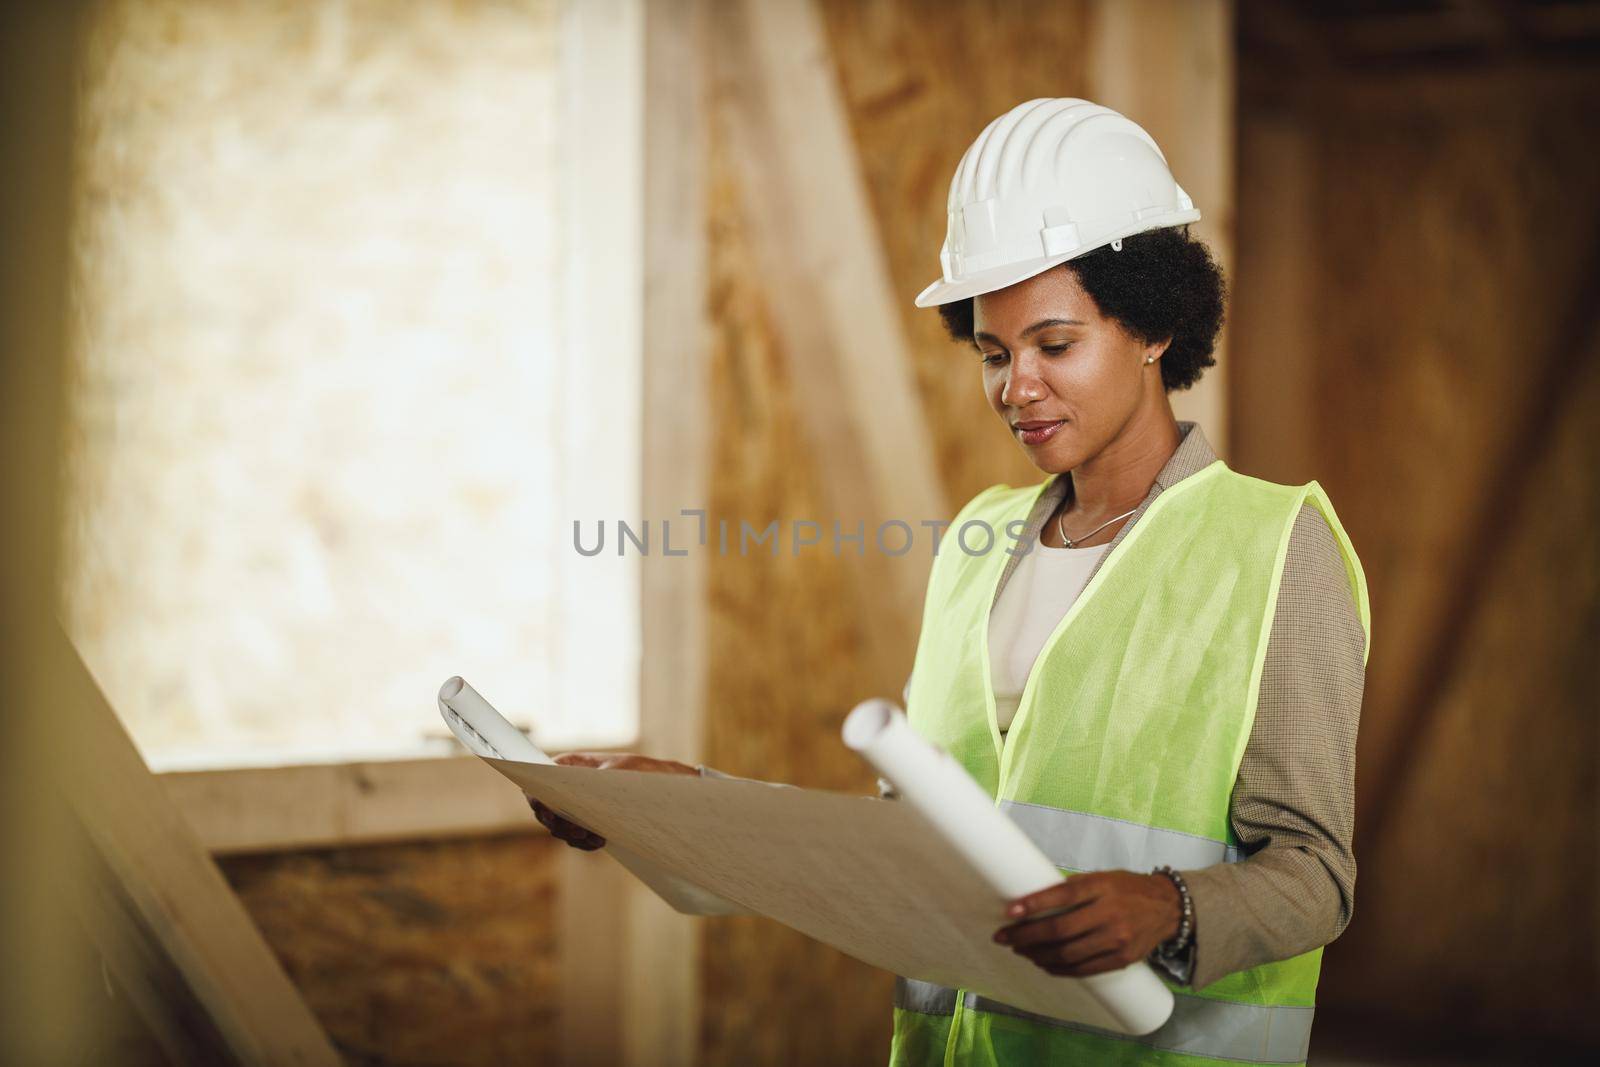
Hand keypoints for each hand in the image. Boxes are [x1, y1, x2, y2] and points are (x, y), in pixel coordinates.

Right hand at [527, 751, 697, 850]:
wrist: (668, 787)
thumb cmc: (644, 771)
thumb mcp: (620, 771)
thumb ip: (593, 780)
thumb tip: (570, 789)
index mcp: (572, 764)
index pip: (540, 777)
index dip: (537, 796)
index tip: (548, 812)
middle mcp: (569, 784)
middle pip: (546, 807)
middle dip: (558, 823)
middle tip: (578, 831)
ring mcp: (577, 804)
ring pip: (560, 825)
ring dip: (572, 835)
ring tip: (593, 839)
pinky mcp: (589, 821)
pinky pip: (576, 835)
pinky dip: (583, 841)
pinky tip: (599, 842)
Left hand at [992, 871, 1182, 977]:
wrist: (1168, 908)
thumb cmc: (1127, 889)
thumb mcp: (1101, 878)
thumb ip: (1073, 888)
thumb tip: (1033, 901)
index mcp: (1103, 887)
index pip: (1064, 894)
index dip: (1034, 904)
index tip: (1010, 911)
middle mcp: (1110, 913)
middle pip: (1060, 930)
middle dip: (1026, 936)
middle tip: (1004, 937)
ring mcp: (1117, 940)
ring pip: (1068, 954)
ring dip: (1037, 955)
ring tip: (1020, 950)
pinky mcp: (1121, 959)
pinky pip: (1083, 970)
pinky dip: (1058, 969)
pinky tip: (1043, 963)